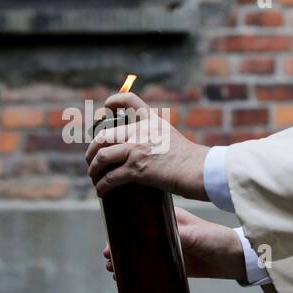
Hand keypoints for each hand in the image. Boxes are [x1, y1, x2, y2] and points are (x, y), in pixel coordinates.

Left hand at [85, 92, 209, 200]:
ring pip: (101, 156)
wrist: (200, 170)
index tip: (105, 108)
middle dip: (92, 150)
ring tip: (94, 178)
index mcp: (151, 120)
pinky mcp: (136, 168)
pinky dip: (102, 185)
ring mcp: (137, 148)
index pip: (129, 100)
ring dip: (93, 169)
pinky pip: (110, 177)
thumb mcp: (172, 137)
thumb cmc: (191, 160)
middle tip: (91, 160)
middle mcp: (140, 131)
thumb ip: (155, 138)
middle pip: (104, 135)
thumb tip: (143, 151)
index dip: (114, 101)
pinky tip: (101, 191)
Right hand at [103, 207, 246, 281]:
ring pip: (142, 252)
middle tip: (108, 259)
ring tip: (113, 271)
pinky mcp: (177, 264)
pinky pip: (153, 267)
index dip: (122, 229)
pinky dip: (139, 272)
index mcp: (171, 219)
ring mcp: (171, 248)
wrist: (239, 259)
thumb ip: (181, 236)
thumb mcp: (199, 236)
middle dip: (119, 247)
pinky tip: (128, 279)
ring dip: (126, 260)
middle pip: (136, 237)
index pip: (140, 219)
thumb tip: (155, 239)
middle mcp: (167, 232)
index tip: (111, 240)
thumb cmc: (220, 241)